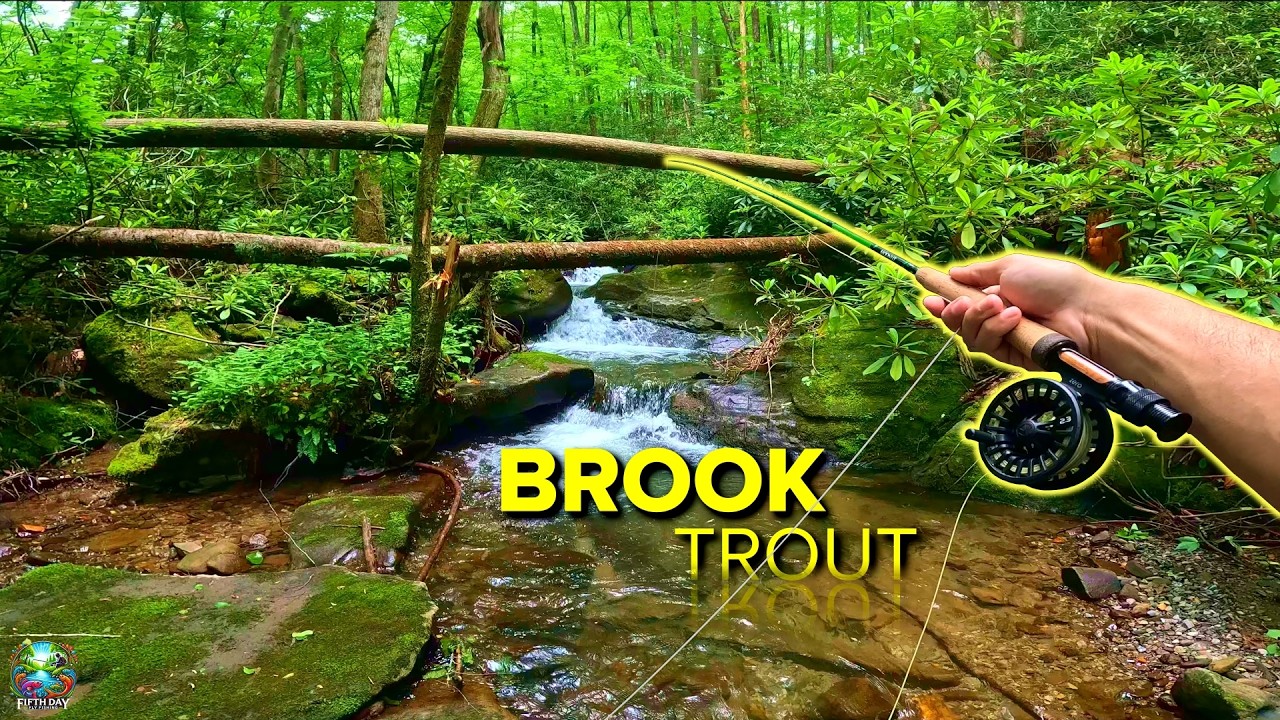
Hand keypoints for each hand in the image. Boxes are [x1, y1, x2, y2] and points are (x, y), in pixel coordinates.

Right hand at [922, 254, 1101, 368]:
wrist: (1084, 312)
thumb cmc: (1054, 284)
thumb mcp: (1011, 267)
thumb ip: (978, 274)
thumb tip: (953, 272)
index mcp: (998, 295)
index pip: (963, 301)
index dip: (943, 301)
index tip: (928, 297)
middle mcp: (999, 318)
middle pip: (960, 322)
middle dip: (954, 312)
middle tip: (959, 303)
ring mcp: (1005, 338)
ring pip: (970, 336)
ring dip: (978, 319)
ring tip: (1000, 306)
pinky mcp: (1012, 356)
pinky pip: (987, 347)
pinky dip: (994, 330)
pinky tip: (1011, 318)